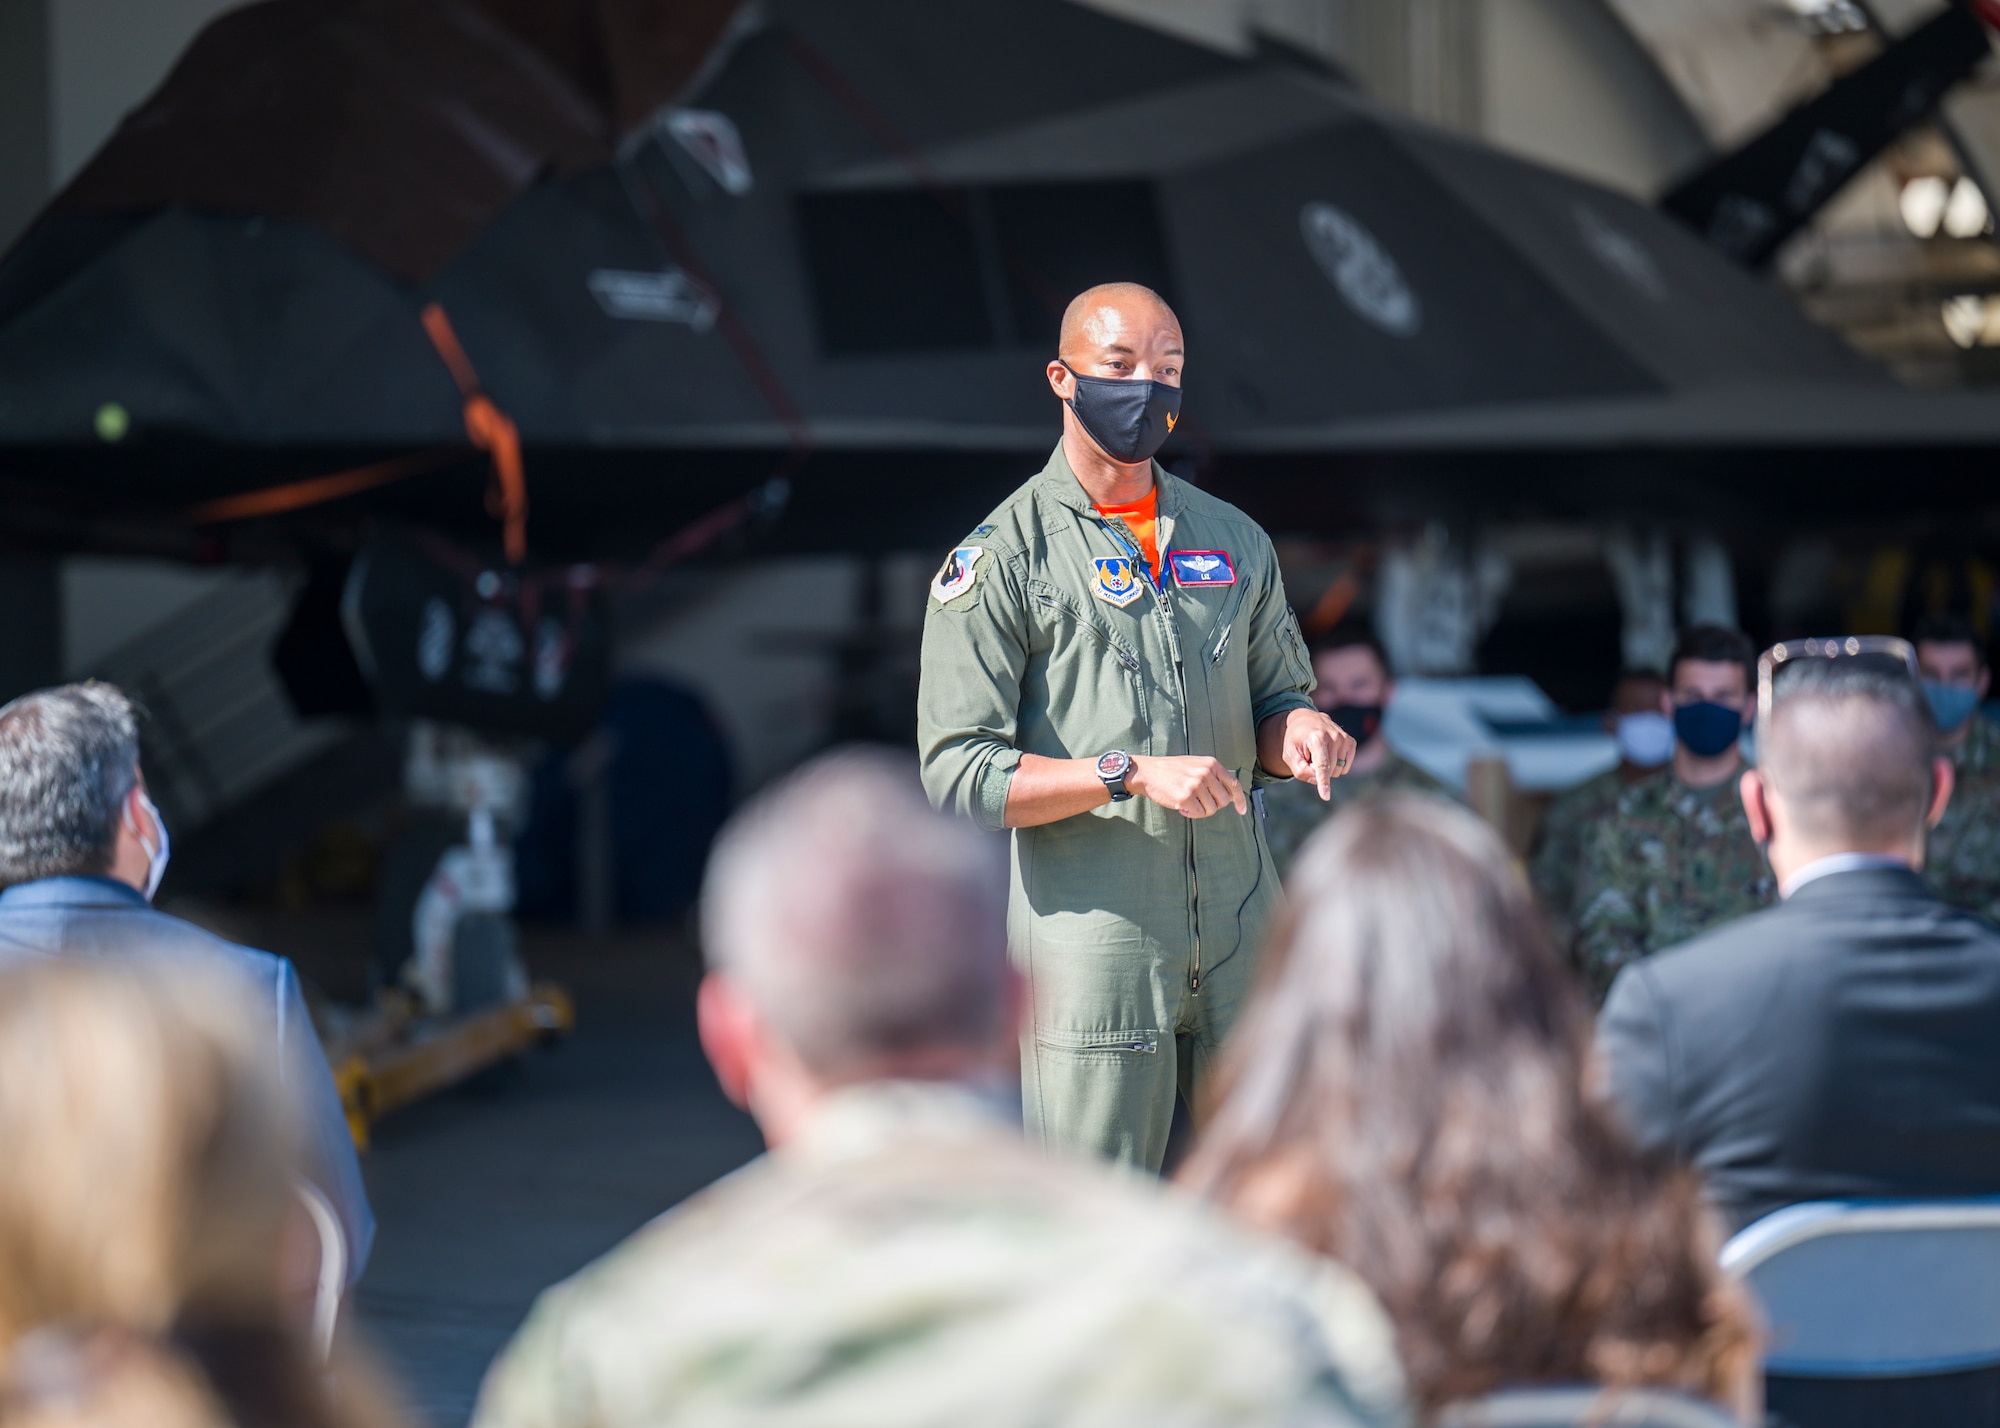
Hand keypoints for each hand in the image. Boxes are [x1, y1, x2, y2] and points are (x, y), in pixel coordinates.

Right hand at [1127, 755, 1247, 818]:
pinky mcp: (1186, 797)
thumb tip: (1230, 795)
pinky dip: (1191, 814)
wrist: (1148, 772)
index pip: (1233, 784)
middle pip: (1223, 800)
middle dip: (1213, 806)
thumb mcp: (1196, 765)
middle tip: (1200, 802)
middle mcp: (1206, 773)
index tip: (1242, 810)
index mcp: (1211, 764)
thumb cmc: (1172, 770)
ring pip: (1211, 809)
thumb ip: (1213, 775)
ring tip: (1188, 803)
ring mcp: (1196, 785)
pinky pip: (1199, 814)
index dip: (1239, 800)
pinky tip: (1181, 807)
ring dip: (1201, 810)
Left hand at [1280, 708, 1356, 799]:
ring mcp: (1344, 738)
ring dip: (1326, 768)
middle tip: (1308, 757)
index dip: (1323, 782)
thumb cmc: (1296, 740)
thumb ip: (1300, 771)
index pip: (1322, 765)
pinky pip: (1345, 767)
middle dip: (1317, 770)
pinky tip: (1328, 754)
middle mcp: (1334, 736)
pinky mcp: (1351, 742)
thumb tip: (1318, 781)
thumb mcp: (1290, 755)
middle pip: (1330, 771)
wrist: (1306, 720)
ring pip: (1338, 771)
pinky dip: (1335, 766)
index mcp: (1316, 738)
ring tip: (1318, 754)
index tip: (1325, 796)